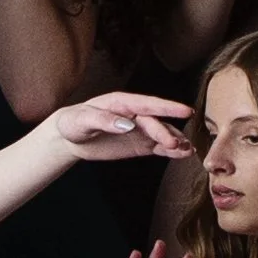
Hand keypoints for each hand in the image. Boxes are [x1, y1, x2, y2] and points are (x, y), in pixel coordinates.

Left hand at [52, 89, 194, 162]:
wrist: (69, 137)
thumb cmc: (73, 122)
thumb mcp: (82, 119)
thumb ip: (103, 120)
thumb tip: (127, 124)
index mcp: (122, 103)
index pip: (148, 104)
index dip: (167, 107)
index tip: (185, 111)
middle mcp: (135, 114)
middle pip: (155, 123)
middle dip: (167, 133)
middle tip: (176, 144)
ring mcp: (139, 130)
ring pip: (162, 134)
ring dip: (176, 141)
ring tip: (188, 150)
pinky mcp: (139, 144)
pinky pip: (158, 147)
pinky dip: (171, 151)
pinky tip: (184, 154)